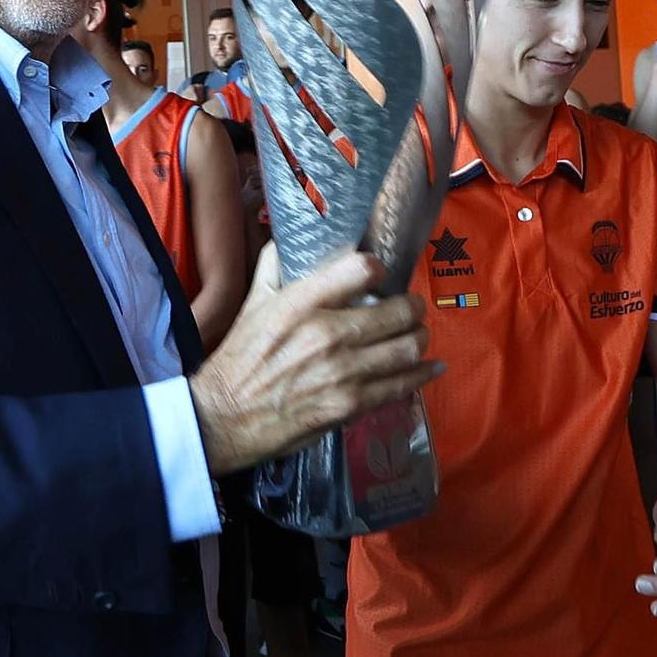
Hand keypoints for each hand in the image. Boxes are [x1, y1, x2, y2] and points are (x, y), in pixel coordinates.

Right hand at [189, 249, 439, 475]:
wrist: (224, 417)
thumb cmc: (239, 358)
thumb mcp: (252, 303)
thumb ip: (274, 266)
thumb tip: (292, 239)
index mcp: (300, 303)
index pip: (360, 270)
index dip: (378, 269)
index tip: (381, 274)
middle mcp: (326, 333)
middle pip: (397, 311)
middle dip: (412, 308)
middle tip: (411, 309)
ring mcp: (342, 372)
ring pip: (406, 348)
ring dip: (419, 338)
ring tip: (418, 335)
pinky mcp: (350, 404)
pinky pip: (400, 384)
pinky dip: (422, 374)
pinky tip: (431, 366)